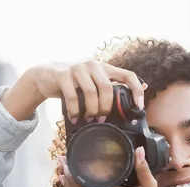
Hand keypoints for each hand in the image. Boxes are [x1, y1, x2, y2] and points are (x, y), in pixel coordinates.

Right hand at [1, 60, 145, 121]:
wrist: (45, 76)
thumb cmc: (75, 83)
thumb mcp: (95, 82)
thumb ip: (113, 86)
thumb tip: (144, 86)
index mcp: (105, 68)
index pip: (128, 75)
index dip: (136, 90)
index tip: (139, 107)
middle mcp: (93, 65)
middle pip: (107, 88)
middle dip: (106, 107)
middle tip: (101, 118)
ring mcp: (77, 68)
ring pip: (91, 92)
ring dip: (91, 110)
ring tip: (89, 119)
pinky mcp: (63, 74)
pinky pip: (73, 96)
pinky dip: (75, 111)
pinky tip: (74, 117)